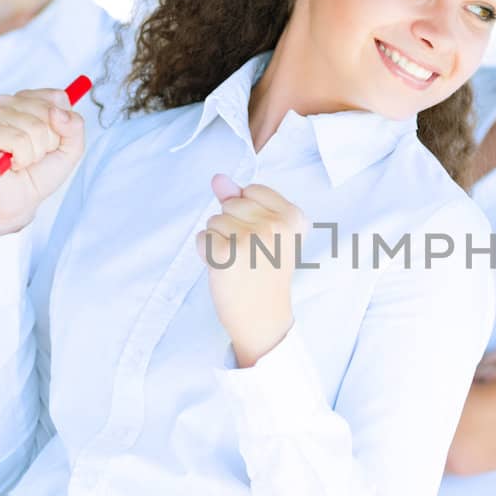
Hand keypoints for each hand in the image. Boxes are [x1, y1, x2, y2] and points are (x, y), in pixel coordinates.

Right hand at [0, 87, 85, 237]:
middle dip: (49, 141)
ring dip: (36, 152)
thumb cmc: (41, 172)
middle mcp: (9, 102)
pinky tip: (13, 162)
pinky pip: (20, 140)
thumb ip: (75, 126)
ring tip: (23, 159)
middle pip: (48, 110)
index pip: (58, 98)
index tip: (50, 141)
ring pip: (36, 127)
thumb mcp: (71, 148)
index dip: (61, 125)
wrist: (20, 199)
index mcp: (29, 101)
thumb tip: (57, 112)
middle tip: (35, 153)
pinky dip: (23, 158)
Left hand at [196, 174, 306, 366]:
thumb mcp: (264, 232)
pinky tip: (224, 268)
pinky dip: (207, 253)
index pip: (252, 190)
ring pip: (214, 219)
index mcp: (293, 217)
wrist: (263, 317)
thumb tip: (218, 179)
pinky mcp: (226, 253)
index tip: (263, 239)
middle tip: (250, 254)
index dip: (249, 213)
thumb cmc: (264, 273)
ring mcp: (250, 239)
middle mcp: (275, 225)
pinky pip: (202, 237)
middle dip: (232, 225)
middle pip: (232, 203)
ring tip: (239, 262)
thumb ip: (242, 200)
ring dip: (219, 240)